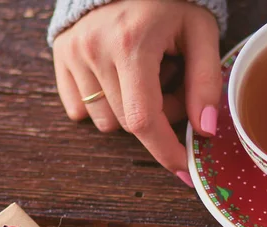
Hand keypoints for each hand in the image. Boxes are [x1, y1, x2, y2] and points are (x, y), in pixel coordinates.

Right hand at [53, 0, 221, 184]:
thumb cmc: (168, 1)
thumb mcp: (200, 32)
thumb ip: (206, 82)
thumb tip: (204, 131)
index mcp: (131, 44)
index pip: (144, 120)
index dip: (165, 151)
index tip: (183, 170)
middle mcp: (95, 51)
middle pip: (129, 124)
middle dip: (157, 121)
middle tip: (170, 87)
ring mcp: (73, 55)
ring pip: (106, 123)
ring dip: (129, 114)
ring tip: (142, 78)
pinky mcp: (60, 57)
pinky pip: (82, 111)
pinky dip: (105, 105)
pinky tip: (118, 77)